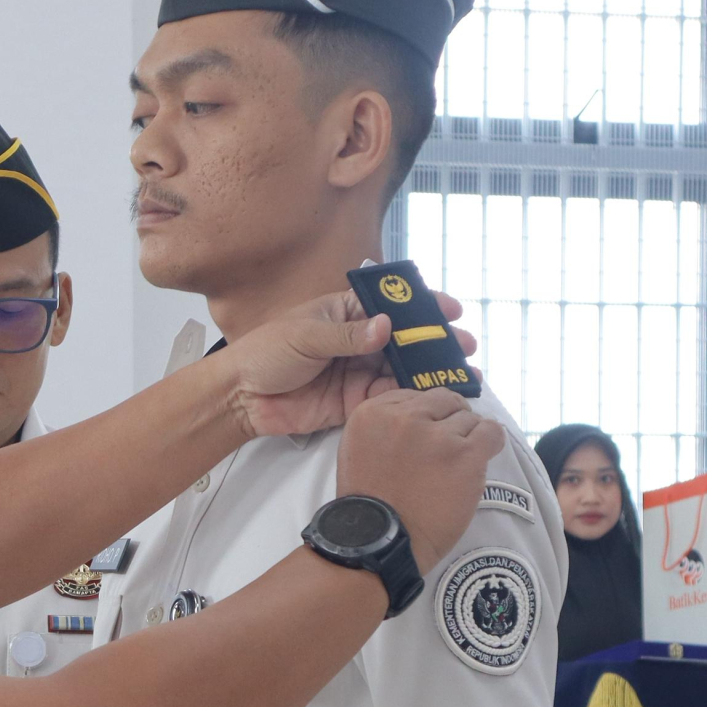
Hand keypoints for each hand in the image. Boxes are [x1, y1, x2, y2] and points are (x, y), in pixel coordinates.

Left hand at [223, 291, 475, 438]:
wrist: (240, 398)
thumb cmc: (266, 353)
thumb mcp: (305, 337)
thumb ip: (348, 336)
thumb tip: (386, 327)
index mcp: (346, 313)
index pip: (390, 305)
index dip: (422, 306)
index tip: (451, 309)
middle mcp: (358, 341)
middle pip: (404, 339)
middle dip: (435, 342)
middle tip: (465, 346)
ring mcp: (359, 371)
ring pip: (402, 369)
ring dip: (430, 371)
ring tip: (462, 373)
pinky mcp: (355, 401)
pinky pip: (389, 398)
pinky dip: (411, 397)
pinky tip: (434, 396)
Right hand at [336, 390, 505, 570]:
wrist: (381, 542)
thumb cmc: (371, 504)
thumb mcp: (359, 451)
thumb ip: (386, 427)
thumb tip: (426, 415)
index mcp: (371, 412)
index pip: (413, 395)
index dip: (424, 417)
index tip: (423, 439)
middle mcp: (403, 417)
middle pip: (443, 400)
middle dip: (447, 422)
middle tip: (442, 452)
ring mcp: (437, 435)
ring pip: (468, 418)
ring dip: (466, 440)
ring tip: (453, 467)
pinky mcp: (464, 454)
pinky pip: (491, 432)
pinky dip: (489, 443)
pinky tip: (477, 459)